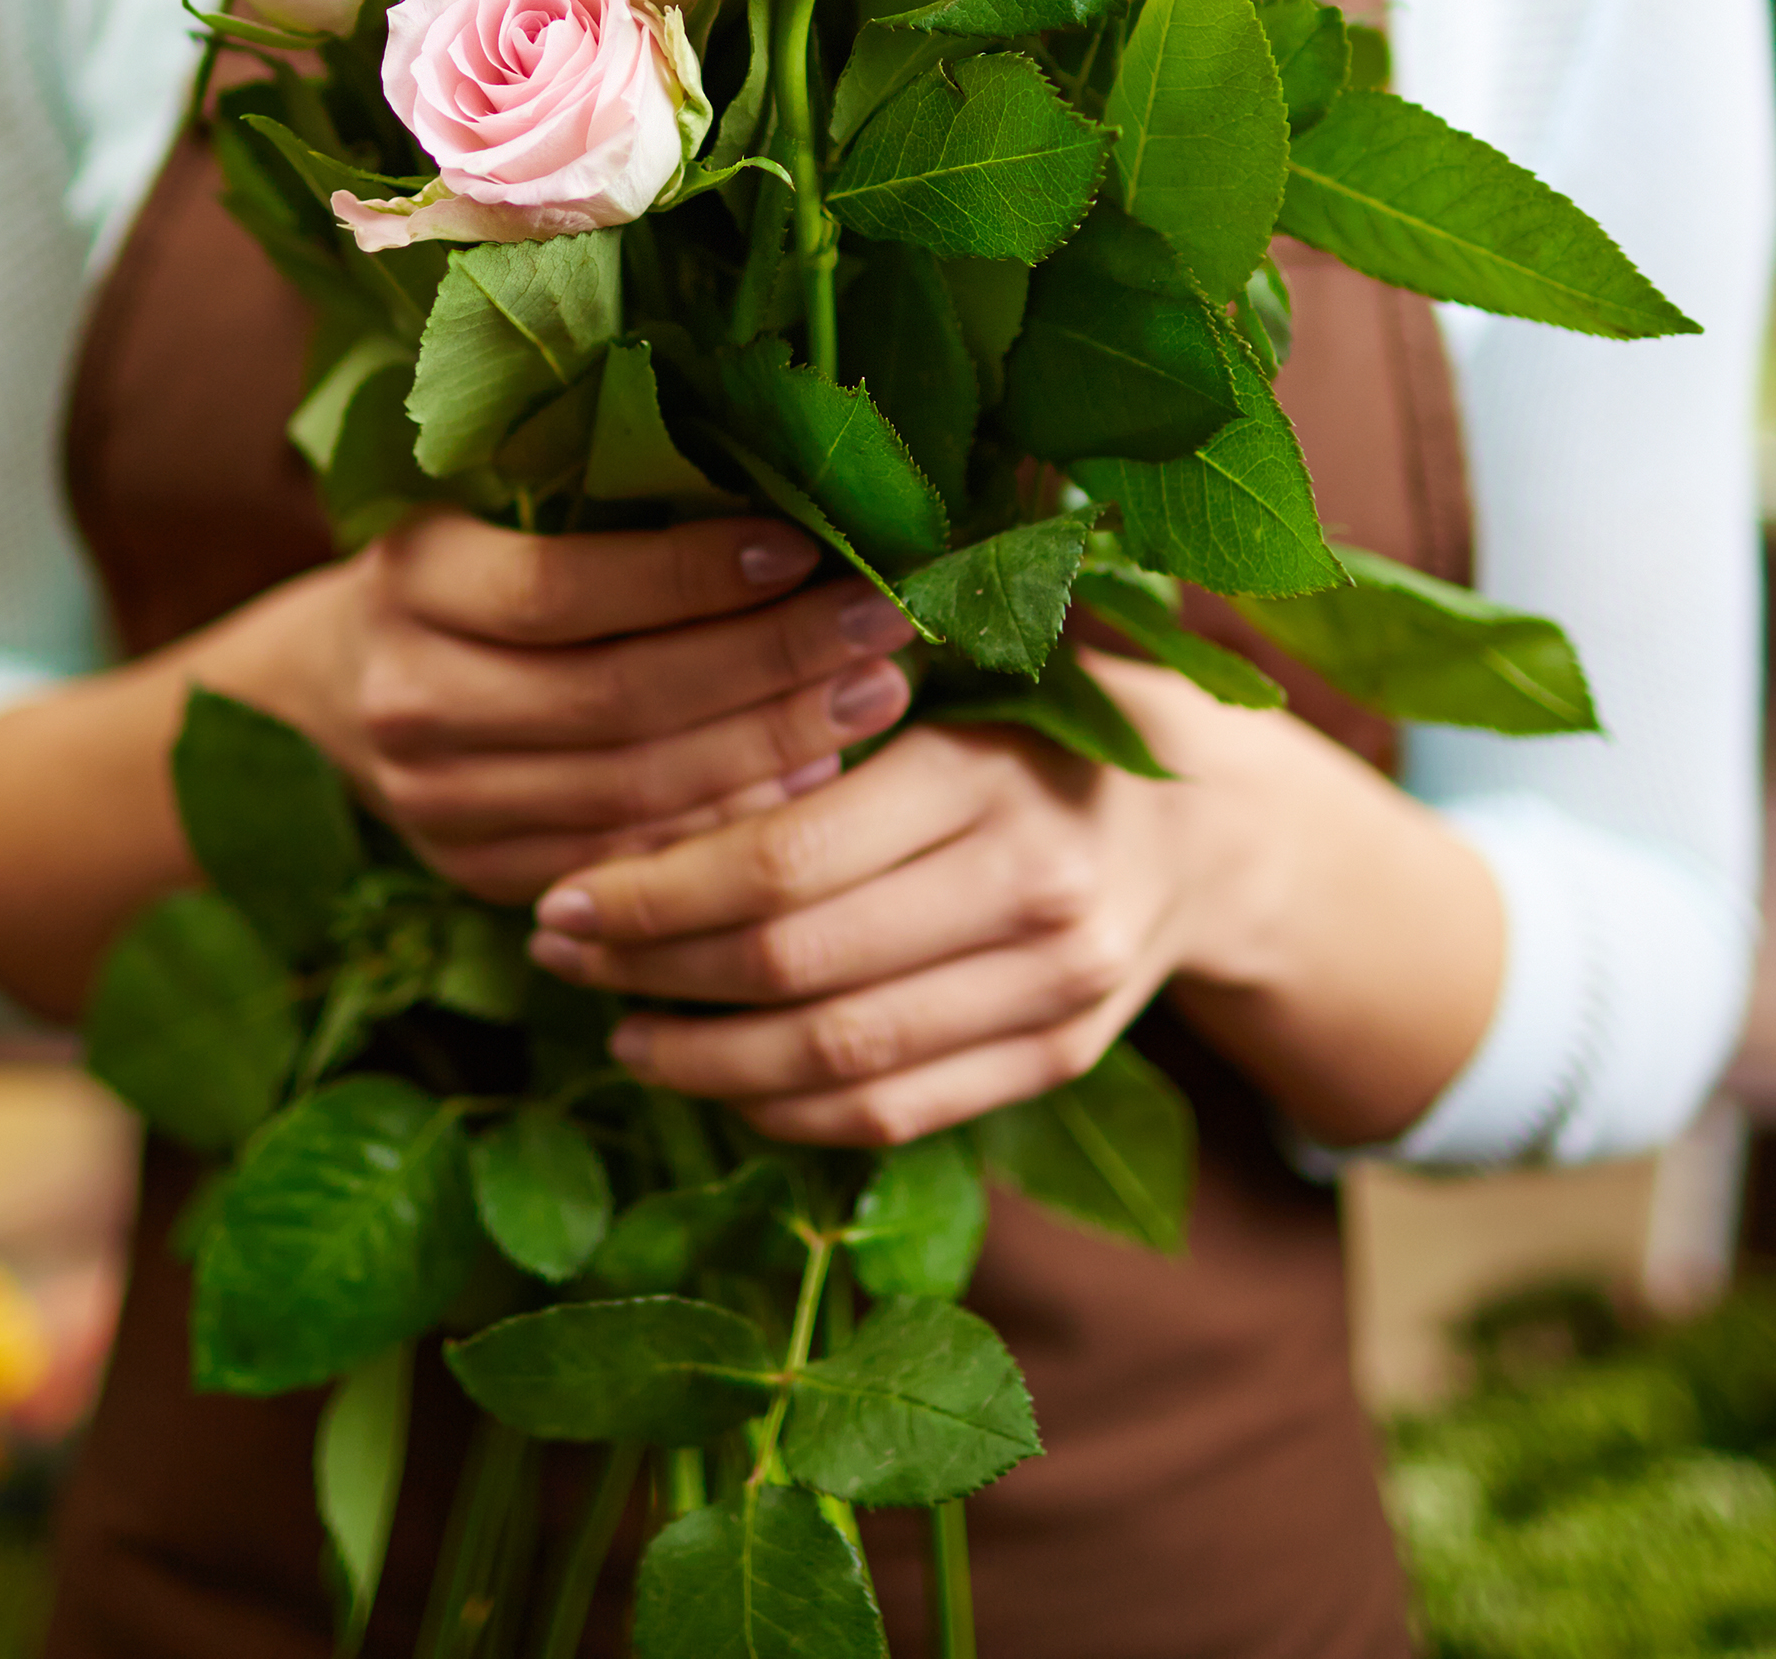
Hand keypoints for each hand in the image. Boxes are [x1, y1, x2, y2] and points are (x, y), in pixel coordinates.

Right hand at [264, 513, 917, 902]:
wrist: (315, 695)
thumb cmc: (449, 580)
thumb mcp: (490, 520)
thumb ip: (608, 523)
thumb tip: (791, 541)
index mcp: (414, 584)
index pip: (565, 591)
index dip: (693, 576)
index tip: (806, 547)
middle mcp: (415, 698)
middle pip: (619, 698)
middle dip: (770, 663)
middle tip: (883, 629)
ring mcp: (439, 802)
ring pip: (634, 791)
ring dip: (772, 748)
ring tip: (872, 698)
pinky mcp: (474, 871)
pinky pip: (623, 859)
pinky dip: (721, 825)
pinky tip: (805, 785)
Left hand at [520, 657, 1287, 1145]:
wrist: (1214, 824)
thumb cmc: (1045, 715)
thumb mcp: (967, 662)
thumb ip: (840, 677)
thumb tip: (661, 670)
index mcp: (991, 773)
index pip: (790, 857)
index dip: (657, 890)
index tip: (563, 892)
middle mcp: (1036, 887)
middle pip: (800, 964)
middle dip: (656, 970)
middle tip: (561, 955)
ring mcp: (1056, 987)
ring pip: (841, 1060)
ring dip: (706, 1060)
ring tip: (623, 1031)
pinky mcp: (1060, 1056)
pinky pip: (898, 1114)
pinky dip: (789, 1112)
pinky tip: (719, 1079)